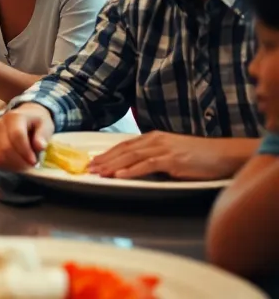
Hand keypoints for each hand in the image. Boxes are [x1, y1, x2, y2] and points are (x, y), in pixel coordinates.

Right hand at [0, 103, 54, 171]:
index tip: (34, 162)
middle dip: (20, 161)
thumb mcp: (45, 125)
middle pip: (5, 148)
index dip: (25, 151)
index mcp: (14, 117)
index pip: (16, 135)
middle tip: (31, 166)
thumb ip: (43, 135)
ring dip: (13, 166)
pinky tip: (15, 166)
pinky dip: (5, 167)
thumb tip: (40, 146)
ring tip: (25, 166)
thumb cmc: (35, 122)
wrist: (25, 117)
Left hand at [87, 132, 246, 180]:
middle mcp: (156, 140)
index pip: (124, 145)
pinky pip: (148, 165)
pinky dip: (132, 170)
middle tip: (89, 168)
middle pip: (123, 150)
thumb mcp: (172, 153)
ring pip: (131, 156)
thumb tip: (138, 168)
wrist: (224, 155)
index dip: (107, 153)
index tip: (93, 161)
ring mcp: (164, 149)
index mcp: (154, 137)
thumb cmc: (200, 157)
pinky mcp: (173, 159)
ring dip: (113, 165)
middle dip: (104, 159)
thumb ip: (155, 157)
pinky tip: (120, 175)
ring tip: (99, 172)